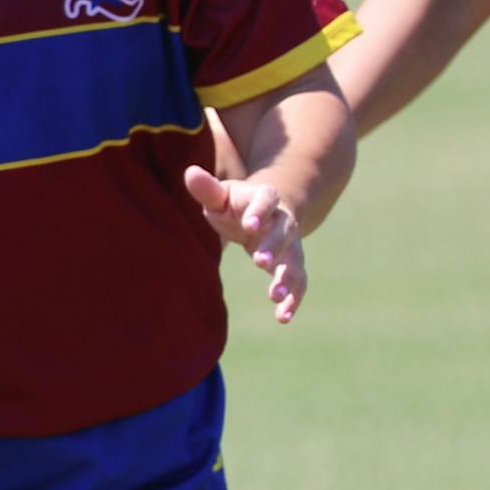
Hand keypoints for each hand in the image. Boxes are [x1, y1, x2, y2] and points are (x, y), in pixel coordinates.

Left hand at [184, 165, 307, 322]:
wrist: (266, 213)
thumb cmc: (235, 204)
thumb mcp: (220, 196)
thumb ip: (207, 189)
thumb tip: (190, 172)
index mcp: (266, 199)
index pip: (266, 201)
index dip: (259, 212)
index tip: (248, 225)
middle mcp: (284, 222)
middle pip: (284, 233)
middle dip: (273, 247)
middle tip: (259, 262)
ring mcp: (292, 244)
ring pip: (295, 260)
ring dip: (288, 278)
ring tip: (274, 296)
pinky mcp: (292, 264)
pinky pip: (299, 282)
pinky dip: (293, 299)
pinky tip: (283, 317)